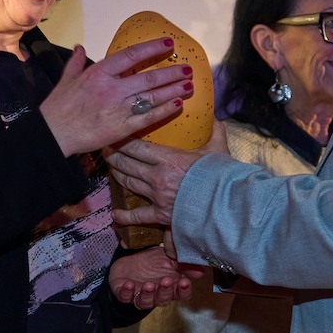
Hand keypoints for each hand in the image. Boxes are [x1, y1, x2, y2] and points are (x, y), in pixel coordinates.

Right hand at [40, 40, 195, 155]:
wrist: (52, 135)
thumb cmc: (57, 107)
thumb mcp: (66, 80)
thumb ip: (76, 63)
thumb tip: (80, 47)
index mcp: (99, 73)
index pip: (131, 56)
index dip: (152, 48)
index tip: (168, 44)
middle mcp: (111, 89)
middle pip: (149, 78)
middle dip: (171, 73)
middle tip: (188, 69)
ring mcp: (118, 109)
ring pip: (152, 97)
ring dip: (173, 90)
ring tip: (190, 85)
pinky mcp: (121, 128)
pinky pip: (148, 118)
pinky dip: (164, 111)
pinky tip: (178, 105)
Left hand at [108, 119, 227, 228]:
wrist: (226, 205)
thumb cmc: (221, 176)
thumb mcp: (218, 149)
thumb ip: (214, 131)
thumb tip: (213, 117)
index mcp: (168, 158)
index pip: (137, 148)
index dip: (123, 142)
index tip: (115, 136)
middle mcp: (157, 177)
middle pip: (128, 164)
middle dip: (114, 156)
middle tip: (107, 150)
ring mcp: (157, 197)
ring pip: (129, 184)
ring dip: (117, 175)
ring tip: (111, 169)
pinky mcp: (160, 215)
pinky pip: (138, 216)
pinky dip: (125, 216)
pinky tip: (115, 214)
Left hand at [109, 245, 200, 307]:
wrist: (128, 263)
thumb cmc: (151, 262)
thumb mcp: (168, 259)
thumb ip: (183, 264)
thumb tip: (201, 271)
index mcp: (170, 288)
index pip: (180, 294)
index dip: (183, 290)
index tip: (184, 281)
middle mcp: (156, 296)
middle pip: (163, 300)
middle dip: (165, 291)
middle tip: (166, 280)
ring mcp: (139, 296)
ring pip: (145, 302)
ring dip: (147, 294)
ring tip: (149, 284)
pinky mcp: (124, 294)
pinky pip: (125, 297)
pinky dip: (127, 292)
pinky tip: (129, 284)